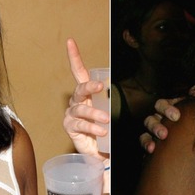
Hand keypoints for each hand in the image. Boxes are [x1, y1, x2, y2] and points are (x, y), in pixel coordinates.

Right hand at [63, 38, 108, 155]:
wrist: (100, 152)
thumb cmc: (106, 128)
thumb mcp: (111, 110)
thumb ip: (112, 99)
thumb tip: (123, 86)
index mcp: (86, 93)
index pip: (79, 72)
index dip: (74, 57)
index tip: (70, 42)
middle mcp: (77, 101)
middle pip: (80, 89)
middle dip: (90, 86)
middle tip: (101, 87)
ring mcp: (72, 114)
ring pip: (82, 109)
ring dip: (95, 114)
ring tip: (107, 120)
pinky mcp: (70, 127)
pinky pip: (81, 125)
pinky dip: (92, 127)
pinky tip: (102, 131)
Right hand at [139, 85, 194, 153]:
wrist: (192, 143)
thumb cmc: (192, 121)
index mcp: (167, 109)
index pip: (161, 105)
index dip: (166, 109)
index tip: (176, 116)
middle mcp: (158, 119)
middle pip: (151, 119)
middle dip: (156, 126)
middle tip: (164, 134)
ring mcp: (153, 131)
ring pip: (147, 131)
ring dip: (151, 136)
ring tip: (158, 143)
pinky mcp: (151, 143)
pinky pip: (145, 142)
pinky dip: (146, 145)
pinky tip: (151, 150)